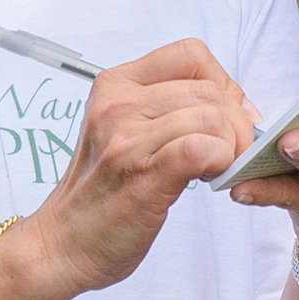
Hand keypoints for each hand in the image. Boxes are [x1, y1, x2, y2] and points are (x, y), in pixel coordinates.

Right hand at [0, 39, 257, 299]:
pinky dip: (221, 162)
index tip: (227, 117)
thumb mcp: (123, 131)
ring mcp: (127, 138)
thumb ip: (167, 108)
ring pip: (213, 117)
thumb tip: (236, 103)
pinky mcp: (143, 173)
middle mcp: (117, 104)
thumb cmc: (102, 193)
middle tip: (229, 153)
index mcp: (115, 85)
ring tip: (214, 169)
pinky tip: (207, 179)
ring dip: (231, 146)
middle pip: (209, 89)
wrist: (61, 245)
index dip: (223, 83)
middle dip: (236, 122)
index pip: (191, 54)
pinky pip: (203, 148)